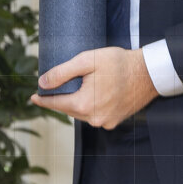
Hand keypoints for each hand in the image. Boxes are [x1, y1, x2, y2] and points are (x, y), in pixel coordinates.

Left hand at [29, 46, 158, 128]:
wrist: (149, 72)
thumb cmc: (119, 63)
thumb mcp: (88, 60)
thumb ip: (62, 72)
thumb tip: (42, 83)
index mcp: (84, 104)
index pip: (56, 103)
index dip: (43, 99)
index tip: (33, 97)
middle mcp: (94, 118)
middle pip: (69, 109)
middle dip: (62, 98)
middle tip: (55, 87)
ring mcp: (105, 122)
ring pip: (82, 113)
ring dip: (77, 102)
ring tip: (78, 88)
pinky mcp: (115, 121)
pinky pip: (96, 115)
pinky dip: (92, 106)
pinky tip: (95, 94)